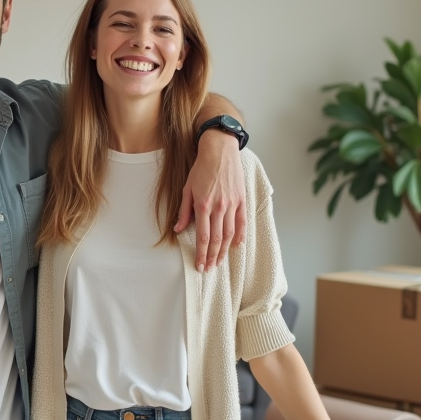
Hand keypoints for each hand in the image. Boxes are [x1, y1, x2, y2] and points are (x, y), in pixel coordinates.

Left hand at [175, 132, 245, 269]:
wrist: (220, 151)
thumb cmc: (201, 169)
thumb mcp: (187, 189)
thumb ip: (184, 211)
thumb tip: (178, 229)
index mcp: (203, 205)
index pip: (203, 236)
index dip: (202, 253)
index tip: (200, 265)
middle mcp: (219, 207)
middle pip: (217, 239)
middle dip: (212, 257)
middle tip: (209, 268)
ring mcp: (232, 204)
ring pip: (229, 234)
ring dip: (225, 251)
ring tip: (220, 262)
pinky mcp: (241, 200)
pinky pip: (242, 222)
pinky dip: (240, 235)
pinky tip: (236, 246)